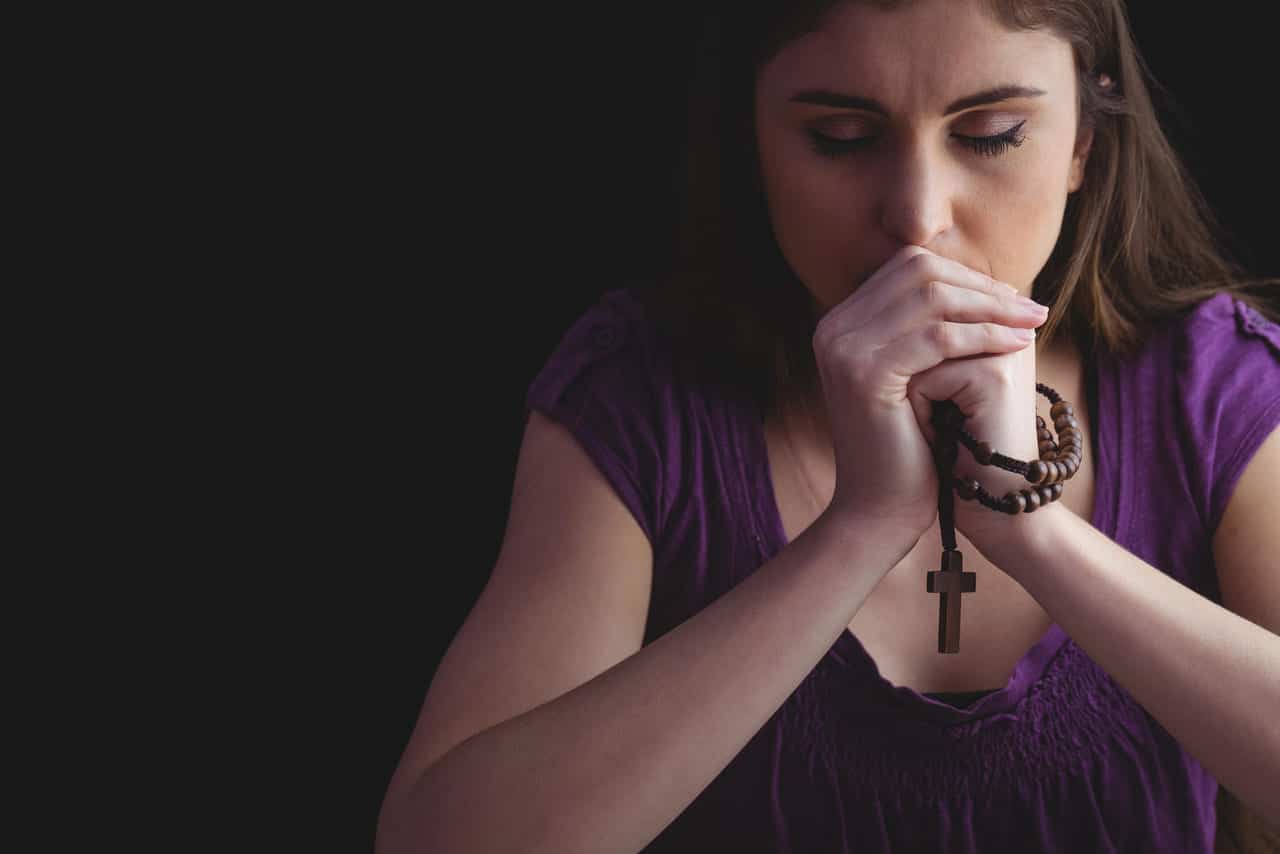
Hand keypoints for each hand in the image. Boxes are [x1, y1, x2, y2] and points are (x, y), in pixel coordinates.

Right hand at [813, 245, 1049, 546]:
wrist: (879, 509)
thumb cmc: (907, 447)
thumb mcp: (917, 377)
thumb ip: (930, 330)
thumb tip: (989, 285)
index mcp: (840, 324)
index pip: (909, 268)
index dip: (965, 276)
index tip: (1010, 298)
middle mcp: (832, 329)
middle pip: (919, 272)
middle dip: (982, 286)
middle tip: (1029, 307)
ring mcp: (843, 349)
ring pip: (932, 298)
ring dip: (991, 307)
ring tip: (1034, 322)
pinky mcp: (864, 375)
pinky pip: (938, 338)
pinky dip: (983, 336)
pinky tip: (1017, 345)